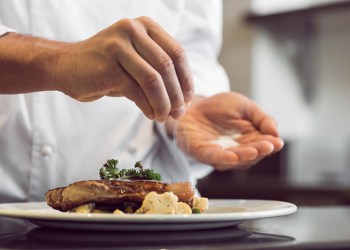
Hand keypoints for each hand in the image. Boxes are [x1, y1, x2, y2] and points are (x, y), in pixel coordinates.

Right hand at [54, 17, 193, 121]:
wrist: (66, 66)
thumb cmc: (107, 68)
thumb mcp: (136, 62)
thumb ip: (159, 73)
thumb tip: (184, 102)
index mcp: (145, 26)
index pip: (177, 53)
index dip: (186, 79)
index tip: (188, 100)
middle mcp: (133, 30)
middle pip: (167, 66)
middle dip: (177, 95)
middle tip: (178, 113)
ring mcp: (119, 45)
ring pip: (154, 79)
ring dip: (163, 103)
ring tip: (163, 117)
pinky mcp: (108, 65)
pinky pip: (136, 91)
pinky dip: (148, 106)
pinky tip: (150, 115)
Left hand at [171, 92, 283, 169]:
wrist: (192, 104)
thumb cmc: (219, 107)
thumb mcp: (245, 106)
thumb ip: (261, 117)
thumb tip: (276, 131)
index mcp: (249, 140)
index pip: (263, 145)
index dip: (270, 145)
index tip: (277, 142)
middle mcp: (236, 151)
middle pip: (250, 155)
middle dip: (259, 151)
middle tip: (268, 146)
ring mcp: (219, 154)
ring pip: (234, 159)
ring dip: (243, 156)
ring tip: (253, 151)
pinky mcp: (201, 153)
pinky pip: (212, 157)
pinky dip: (222, 158)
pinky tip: (232, 157)